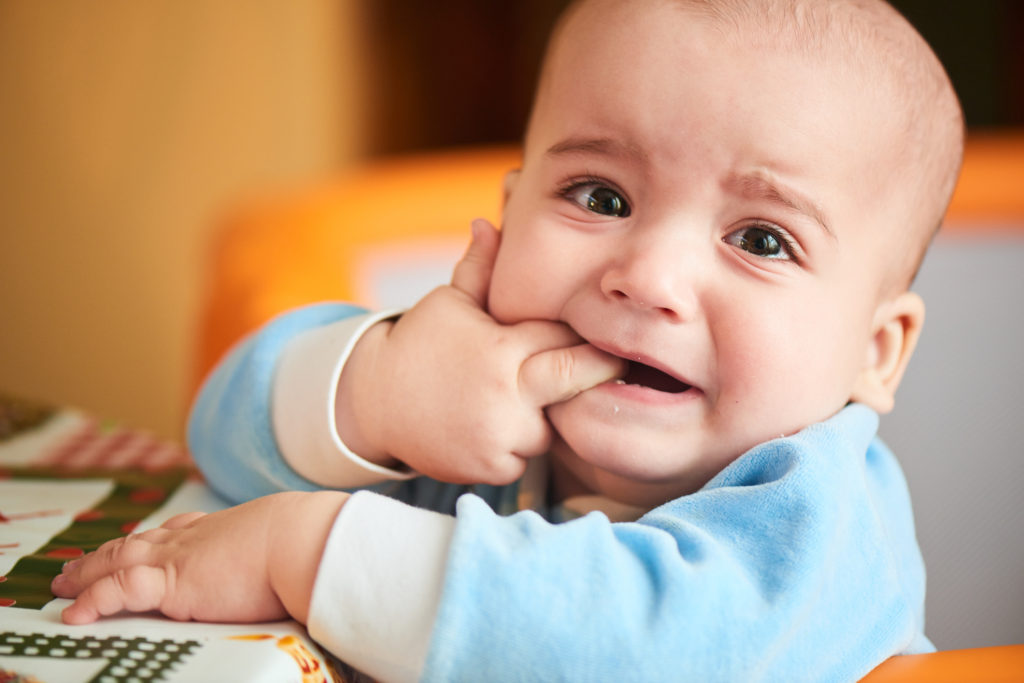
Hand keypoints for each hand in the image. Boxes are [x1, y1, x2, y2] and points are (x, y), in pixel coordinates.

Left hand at [52, 491, 346, 624]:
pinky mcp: (171, 582)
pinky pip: (117, 591)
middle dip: (108, 552)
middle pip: (139, 542)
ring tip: (63, 583)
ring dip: (87, 572)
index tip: (141, 540)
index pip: (176, 531)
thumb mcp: (291, 543)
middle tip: (81, 561)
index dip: (152, 538)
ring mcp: (179, 557)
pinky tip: (74, 613)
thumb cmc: (310, 542)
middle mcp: (195, 538)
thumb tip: (307, 565)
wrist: (305, 540)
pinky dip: (91, 600)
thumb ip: (282, 554)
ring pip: (117, 562)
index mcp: (224, 528)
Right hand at [338, 219, 625, 484]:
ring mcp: (499, 434)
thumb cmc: (418, 345)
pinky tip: (497, 427)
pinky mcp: (490, 467)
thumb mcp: (448, 303)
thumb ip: (479, 268)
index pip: (564, 333)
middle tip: (616, 360)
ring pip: (552, 425)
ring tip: (523, 398)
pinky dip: (518, 445)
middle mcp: (506, 393)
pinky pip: (526, 456)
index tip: (600, 328)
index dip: (580, 330)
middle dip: (600, 368)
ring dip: (546, 414)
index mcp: (501, 347)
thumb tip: (488, 221)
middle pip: (578, 377)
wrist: (371, 404)